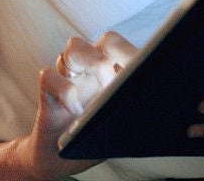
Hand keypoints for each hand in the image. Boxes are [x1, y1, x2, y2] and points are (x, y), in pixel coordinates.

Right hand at [17, 32, 138, 179]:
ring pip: (75, 47)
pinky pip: (49, 75)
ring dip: (92, 63)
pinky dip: (65, 90)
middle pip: (105, 41)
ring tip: (104, 89)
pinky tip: (76, 110)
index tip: (143, 66)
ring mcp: (70, 79)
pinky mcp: (49, 93)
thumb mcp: (117, 128)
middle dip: (116, 54)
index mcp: (114, 75)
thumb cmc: (92, 142)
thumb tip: (154, 104)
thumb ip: (129, 110)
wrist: (57, 162)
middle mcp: (92, 71)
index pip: (126, 49)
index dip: (132, 52)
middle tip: (120, 81)